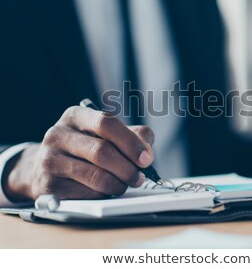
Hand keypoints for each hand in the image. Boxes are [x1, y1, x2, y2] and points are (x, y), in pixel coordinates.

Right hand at [3, 106, 154, 201]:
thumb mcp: (107, 134)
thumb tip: (147, 151)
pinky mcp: (49, 185)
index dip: (130, 142)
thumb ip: (133, 136)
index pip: (106, 123)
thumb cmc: (85, 148)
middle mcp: (58, 134)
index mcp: (76, 116)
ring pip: (95, 175)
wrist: (45, 167)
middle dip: (127, 168)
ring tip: (126, 184)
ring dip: (118, 184)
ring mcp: (50, 160)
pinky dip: (102, 194)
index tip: (146, 158)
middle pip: (101, 151)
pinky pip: (85, 193)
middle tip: (139, 178)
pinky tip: (106, 191)